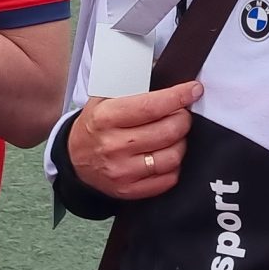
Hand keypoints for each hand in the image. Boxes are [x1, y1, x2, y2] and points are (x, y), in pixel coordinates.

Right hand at [69, 81, 201, 201]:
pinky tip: (166, 154)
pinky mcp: (129, 190)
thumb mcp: (104, 100)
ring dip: (181, 142)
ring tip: (174, 135)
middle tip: (182, 114)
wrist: (75, 160)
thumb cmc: (95, 126)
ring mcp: (122, 171)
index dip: (178, 97)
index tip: (193, 90)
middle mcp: (113, 145)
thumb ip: (133, 88)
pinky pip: (168, 179)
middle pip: (167, 131)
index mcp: (106, 118)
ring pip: (172, 156)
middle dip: (183, 119)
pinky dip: (174, 165)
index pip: (151, 106)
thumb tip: (168, 79)